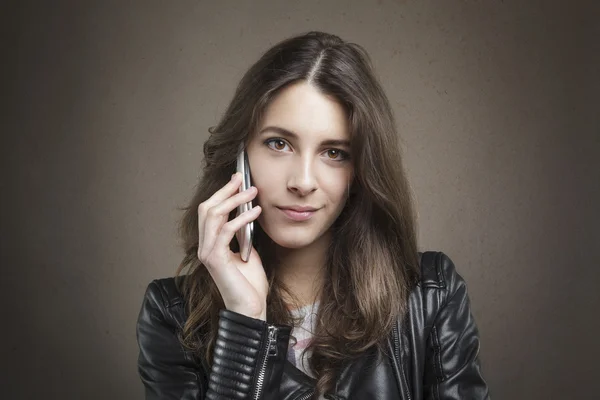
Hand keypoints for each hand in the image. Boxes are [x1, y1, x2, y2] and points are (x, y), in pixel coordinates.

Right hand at [197, 172, 267, 319]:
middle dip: (225, 190)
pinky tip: (255, 212)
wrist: (250, 308)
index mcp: (211, 244)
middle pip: (207, 208)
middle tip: (242, 178)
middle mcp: (205, 246)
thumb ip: (243, 235)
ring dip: (234, 200)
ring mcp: (208, 253)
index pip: (209, 211)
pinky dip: (241, 218)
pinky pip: (225, 231)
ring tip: (253, 192)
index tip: (238, 179)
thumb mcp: (249, 252)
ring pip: (213, 215)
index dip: (222, 193)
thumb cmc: (250, 284)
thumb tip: (248, 214)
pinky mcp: (215, 259)